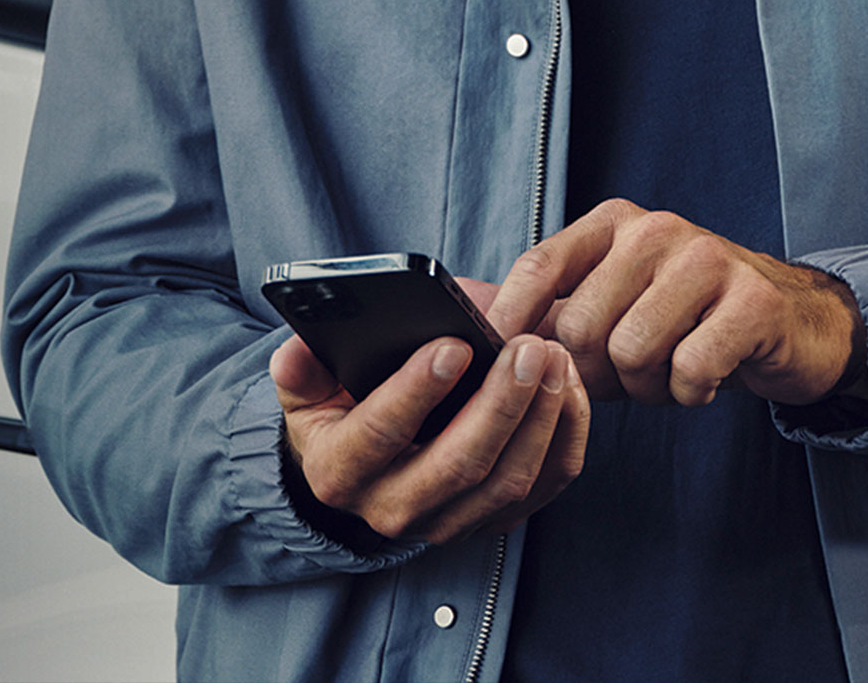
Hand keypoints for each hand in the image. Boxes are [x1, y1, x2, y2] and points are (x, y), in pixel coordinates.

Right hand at [271, 299, 587, 545]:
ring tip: (553, 354)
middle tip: (527, 346)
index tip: (454, 345)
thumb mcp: (308, 384)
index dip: (416, 391)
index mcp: (340, 470)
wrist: (365, 461)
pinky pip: (545, 486)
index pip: (379, 434)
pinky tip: (570, 385)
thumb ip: (303, 364)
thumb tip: (298, 352)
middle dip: (499, 402)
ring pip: (507, 481)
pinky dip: (565, 435)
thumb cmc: (343, 403)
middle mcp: (392, 509)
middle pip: (458, 465)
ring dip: (539, 416)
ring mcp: (447, 522)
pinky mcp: (493, 518)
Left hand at [486, 199, 864, 408]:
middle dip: (599, 372)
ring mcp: (707, 259)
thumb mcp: (615, 303)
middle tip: (632, 373)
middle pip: (581, 326)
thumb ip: (553, 313)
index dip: (510, 318)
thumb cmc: (686, 318)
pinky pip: (689, 369)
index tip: (496, 360)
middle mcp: (656, 229)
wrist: (788, 320)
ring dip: (648, 386)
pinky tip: (705, 377)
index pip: (540, 265)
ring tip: (671, 371)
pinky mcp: (751, 300)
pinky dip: (691, 392)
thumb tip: (477, 330)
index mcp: (614, 223)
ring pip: (632, 351)